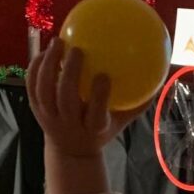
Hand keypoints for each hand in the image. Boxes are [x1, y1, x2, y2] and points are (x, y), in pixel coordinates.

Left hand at [27, 37, 146, 158]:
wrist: (71, 152)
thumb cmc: (101, 129)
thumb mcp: (121, 122)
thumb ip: (138, 102)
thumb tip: (160, 76)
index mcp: (92, 130)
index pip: (94, 115)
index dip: (98, 96)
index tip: (105, 75)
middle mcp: (69, 126)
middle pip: (66, 100)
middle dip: (70, 74)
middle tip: (77, 50)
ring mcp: (49, 118)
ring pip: (45, 91)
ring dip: (50, 65)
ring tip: (58, 42)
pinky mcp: (35, 111)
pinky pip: (32, 87)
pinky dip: (36, 68)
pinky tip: (45, 50)